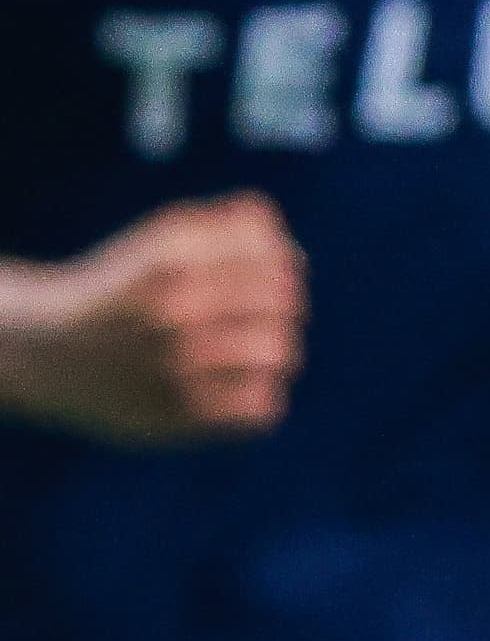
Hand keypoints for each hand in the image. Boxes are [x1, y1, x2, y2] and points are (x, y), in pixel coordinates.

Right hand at [0, 191, 304, 444]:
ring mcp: (175, 364)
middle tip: (263, 317)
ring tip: (259, 353)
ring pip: (282, 353)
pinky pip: (263, 406)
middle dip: (285, 307)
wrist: (47, 350)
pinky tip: (240, 388)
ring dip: (279, 351)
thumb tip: (290, 250)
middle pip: (287, 302)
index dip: (284, 264)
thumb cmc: (127, 288)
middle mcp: (175, 308)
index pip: (277, 256)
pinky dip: (263, 396)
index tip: (266, 276)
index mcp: (177, 257)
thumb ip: (234, 226)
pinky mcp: (175, 414)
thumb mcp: (168, 236)